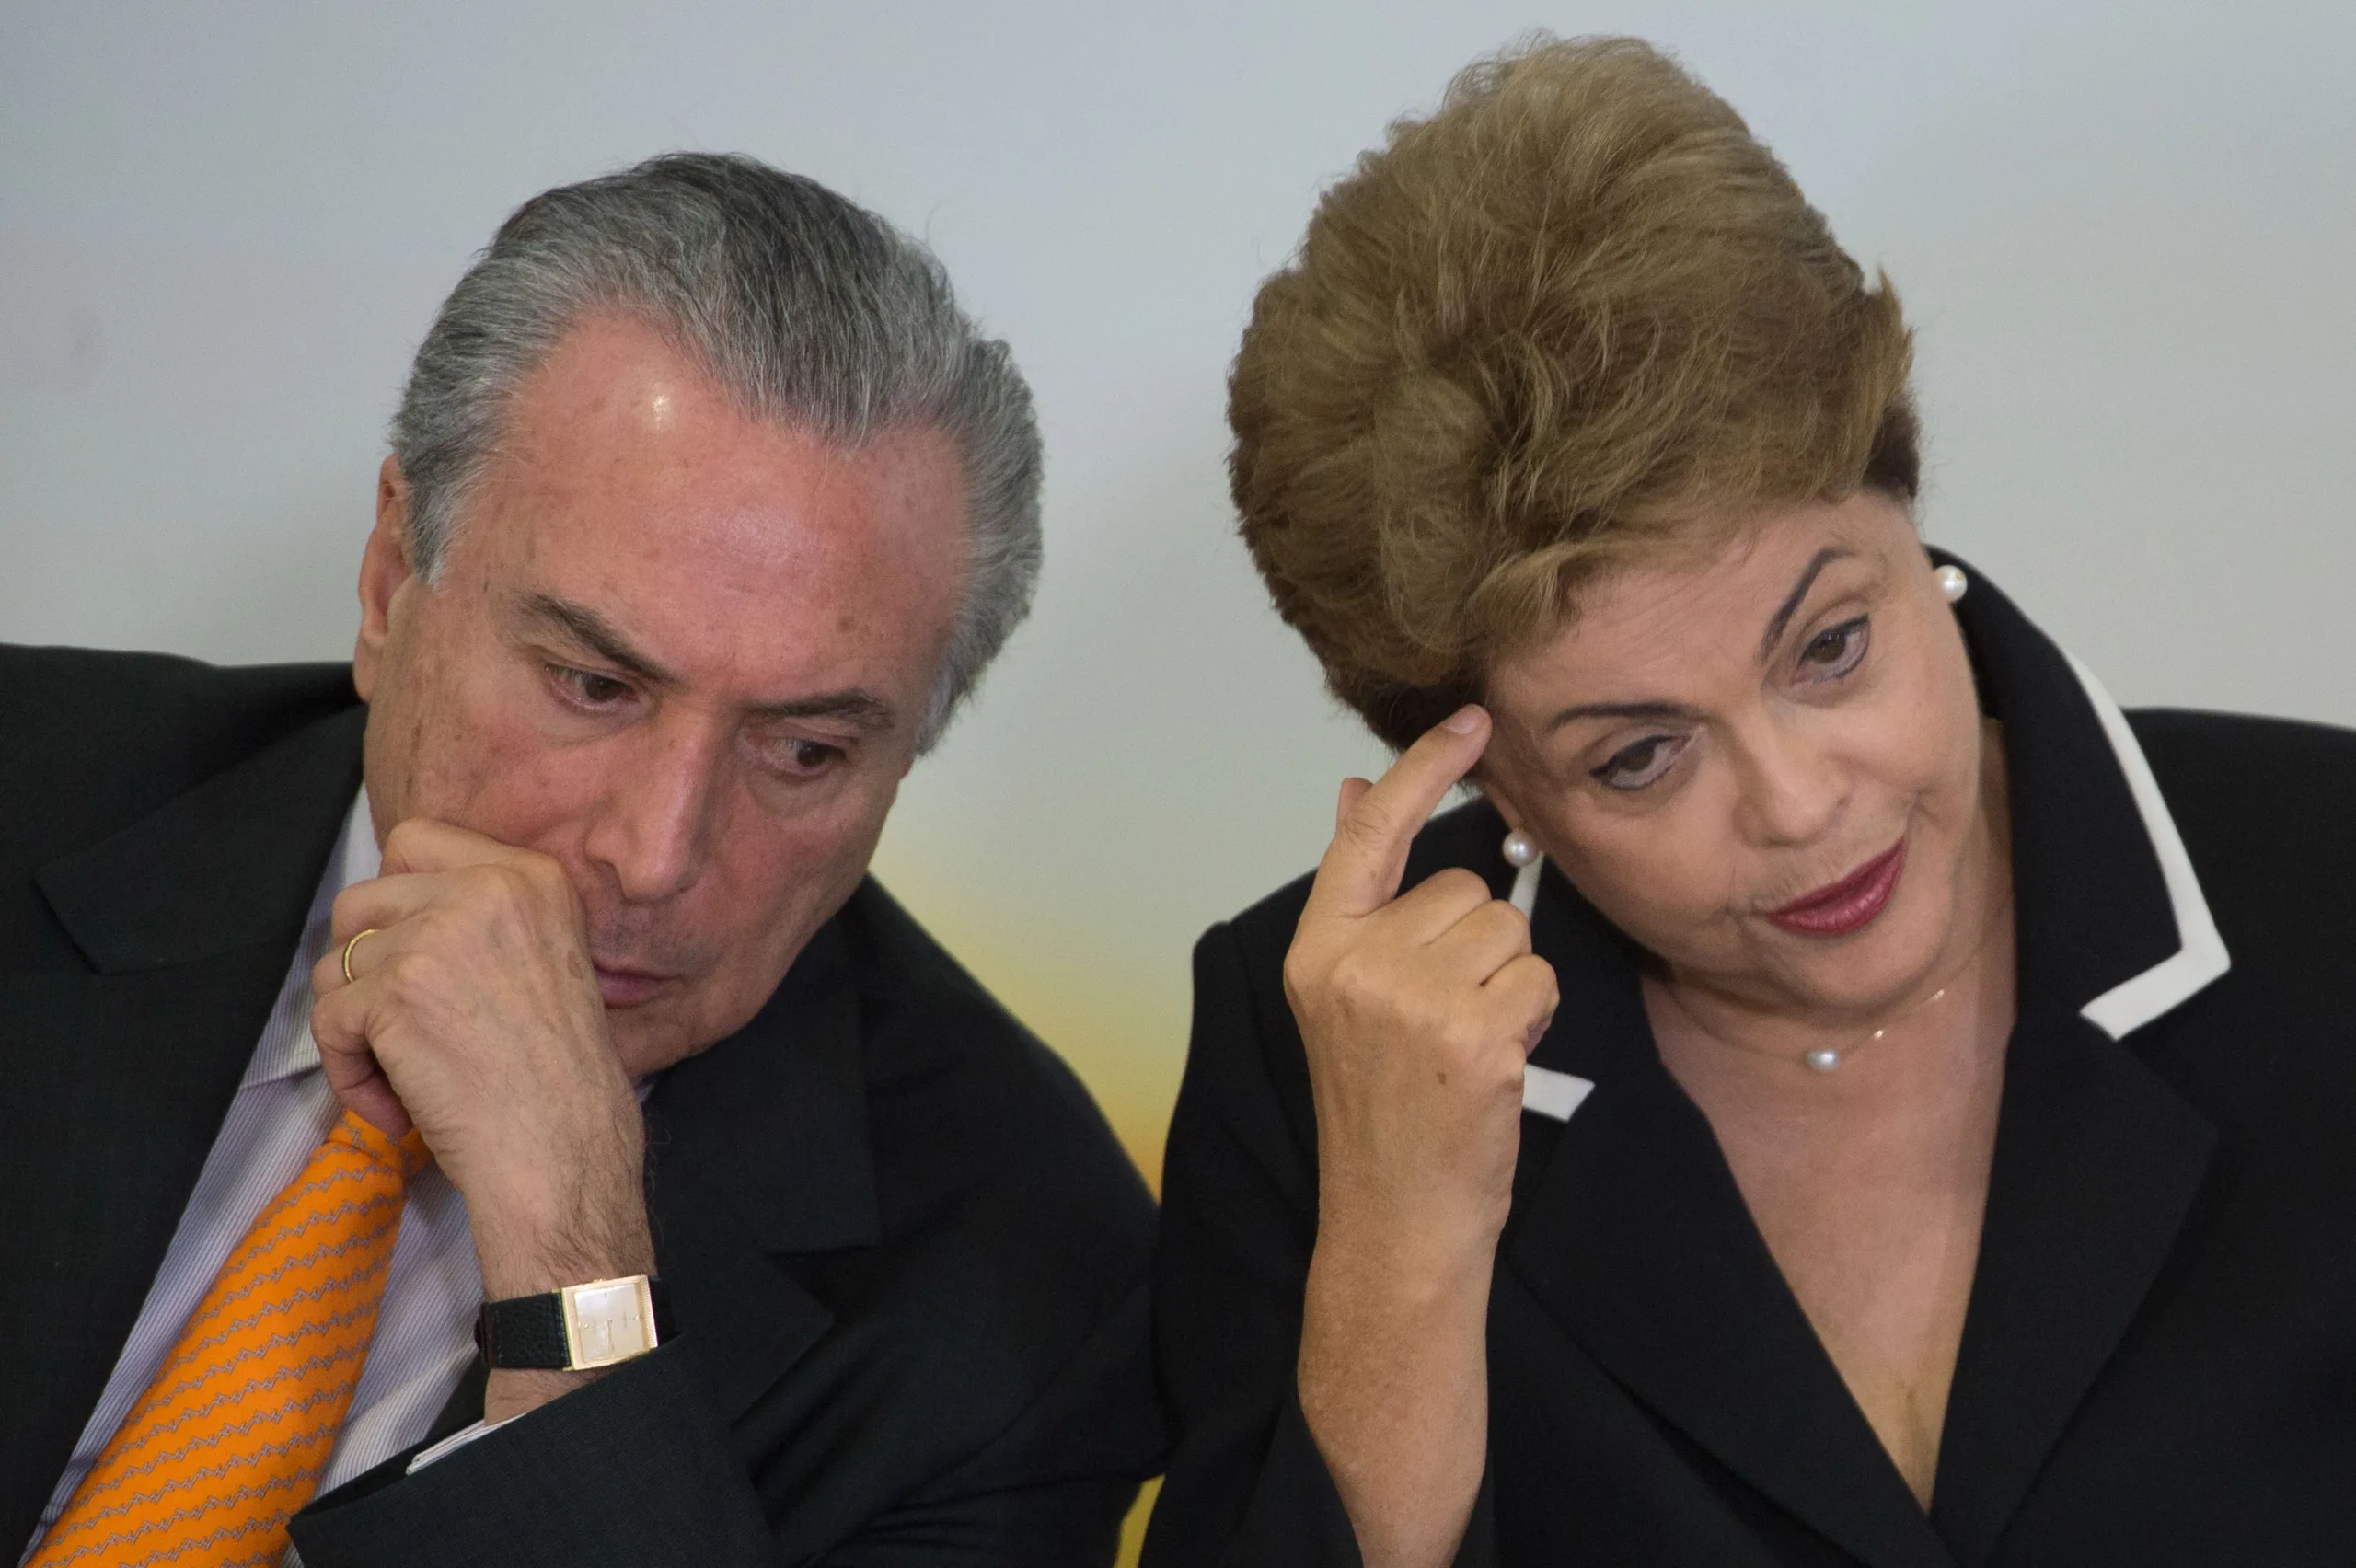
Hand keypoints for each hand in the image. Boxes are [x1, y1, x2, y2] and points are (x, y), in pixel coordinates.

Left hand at [312, 819, 654, 1418]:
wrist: (565, 1156)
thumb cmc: (558, 1083)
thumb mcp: (546, 960)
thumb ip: (481, 921)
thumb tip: (386, 914)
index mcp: (534, 876)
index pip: (416, 840)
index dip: (396, 905)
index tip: (415, 965)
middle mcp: (489, 888)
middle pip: (360, 899)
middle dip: (362, 968)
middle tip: (399, 1029)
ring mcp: (440, 936)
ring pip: (337, 965)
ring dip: (355, 1032)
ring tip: (405, 1080)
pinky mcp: (396, 991)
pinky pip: (328, 1021)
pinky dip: (348, 1075)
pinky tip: (397, 1109)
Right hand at [1286, 706, 1557, 1268]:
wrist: (1394, 1218)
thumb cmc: (1381, 1109)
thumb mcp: (1347, 995)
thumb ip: (1360, 894)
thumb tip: (1359, 792)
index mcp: (1318, 949)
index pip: (1371, 834)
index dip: (1424, 769)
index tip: (1473, 717)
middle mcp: (1357, 966)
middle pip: (1464, 890)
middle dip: (1474, 943)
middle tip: (1443, 1018)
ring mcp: (1413, 1000)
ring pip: (1508, 930)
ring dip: (1507, 981)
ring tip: (1466, 1042)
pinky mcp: (1473, 1035)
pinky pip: (1537, 977)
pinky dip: (1531, 1017)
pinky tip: (1493, 1063)